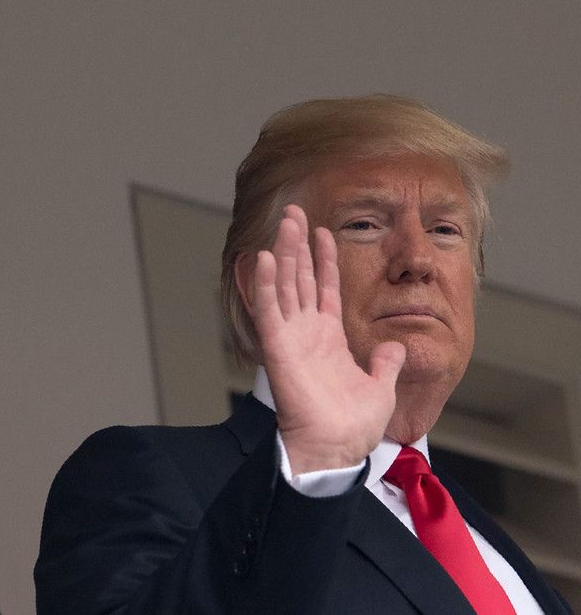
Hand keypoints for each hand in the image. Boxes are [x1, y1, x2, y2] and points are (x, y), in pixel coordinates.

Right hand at [250, 205, 405, 473]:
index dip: (323, 260)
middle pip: (299, 278)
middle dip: (298, 244)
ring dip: (284, 252)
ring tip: (286, 221)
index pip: (324, 288)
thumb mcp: (380, 387)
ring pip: (285, 285)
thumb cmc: (353, 426)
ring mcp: (290, 337)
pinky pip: (270, 309)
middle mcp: (306, 332)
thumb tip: (395, 345)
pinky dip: (267, 283)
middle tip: (294, 213)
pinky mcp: (278, 347)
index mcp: (329, 338)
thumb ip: (384, 363)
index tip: (324, 231)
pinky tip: (268, 257)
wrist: (336, 448)